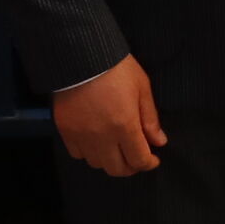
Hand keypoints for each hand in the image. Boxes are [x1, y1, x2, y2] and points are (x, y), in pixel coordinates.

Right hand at [51, 55, 164, 177]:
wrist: (80, 55)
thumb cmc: (115, 68)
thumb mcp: (142, 88)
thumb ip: (150, 118)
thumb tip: (159, 141)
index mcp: (124, 126)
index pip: (139, 160)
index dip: (149, 163)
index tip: (153, 159)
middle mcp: (102, 136)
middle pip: (117, 169)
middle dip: (131, 167)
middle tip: (136, 157)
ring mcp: (81, 135)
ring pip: (97, 164)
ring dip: (110, 160)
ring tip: (116, 148)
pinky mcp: (66, 130)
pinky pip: (77, 154)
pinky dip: (88, 153)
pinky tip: (96, 141)